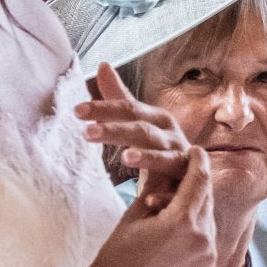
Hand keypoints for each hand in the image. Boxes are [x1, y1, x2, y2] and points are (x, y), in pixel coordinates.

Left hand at [77, 62, 190, 208]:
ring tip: (125, 157)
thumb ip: (120, 97)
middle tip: (87, 133)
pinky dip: (164, 197)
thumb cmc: (158, 146)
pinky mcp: (189, 187)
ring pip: (163, 158)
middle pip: (143, 130)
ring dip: (146, 157)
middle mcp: (173, 137)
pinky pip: (176, 193)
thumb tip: (102, 65)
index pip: (129, 109)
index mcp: (159, 120)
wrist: (190, 176)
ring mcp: (183, 162)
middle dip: (116, 131)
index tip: (76, 111)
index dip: (104, 108)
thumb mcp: (139, 121)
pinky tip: (149, 201)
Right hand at [82, 146, 214, 266]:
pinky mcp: (207, 264)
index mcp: (182, 222)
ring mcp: (207, 253)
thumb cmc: (118, 253)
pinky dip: (198, 221)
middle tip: (191, 165)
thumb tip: (166, 161)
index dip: (198, 162)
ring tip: (181, 193)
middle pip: (207, 197)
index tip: (196, 149)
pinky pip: (207, 233)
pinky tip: (182, 216)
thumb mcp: (135, 214)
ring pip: (208, 215)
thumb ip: (157, 187)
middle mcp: (202, 237)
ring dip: (197, 201)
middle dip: (198, 180)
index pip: (198, 181)